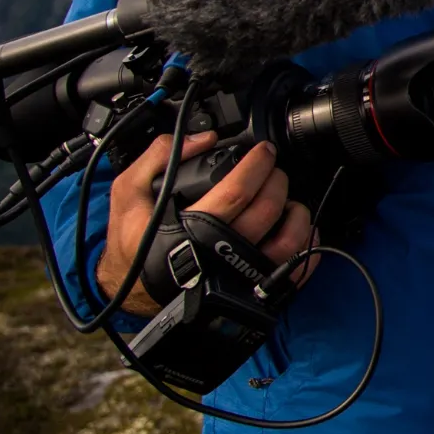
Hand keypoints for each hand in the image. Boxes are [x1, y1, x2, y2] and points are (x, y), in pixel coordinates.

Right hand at [96, 131, 314, 315]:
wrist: (132, 294)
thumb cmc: (133, 244)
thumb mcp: (128, 193)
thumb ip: (158, 157)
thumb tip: (203, 139)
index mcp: (191, 229)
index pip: (238, 191)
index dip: (257, 165)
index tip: (264, 151)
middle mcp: (221, 255)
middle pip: (267, 210)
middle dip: (277, 180)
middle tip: (273, 170)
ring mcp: (241, 276)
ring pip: (288, 241)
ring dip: (297, 213)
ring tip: (288, 200)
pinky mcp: (255, 291)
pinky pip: (295, 270)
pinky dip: (305, 244)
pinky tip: (299, 228)